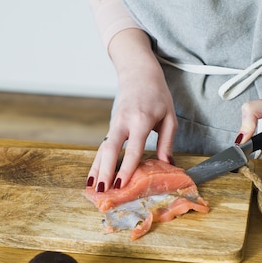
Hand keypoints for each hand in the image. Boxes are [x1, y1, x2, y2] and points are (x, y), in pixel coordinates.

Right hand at [87, 30, 177, 191]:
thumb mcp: (169, 117)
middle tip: (102, 190)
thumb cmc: (157, 95)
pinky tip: (93, 177)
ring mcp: (114, 123)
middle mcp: (124, 122)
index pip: (133, 148)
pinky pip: (103, 146)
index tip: (122, 184)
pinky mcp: (111, 126)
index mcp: (141, 119)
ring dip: (97, 169)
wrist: (138, 73)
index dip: (127, 167)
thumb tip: (168, 164)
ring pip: (103, 149)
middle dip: (105, 171)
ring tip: (92, 188)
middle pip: (111, 149)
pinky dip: (97, 162)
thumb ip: (167, 142)